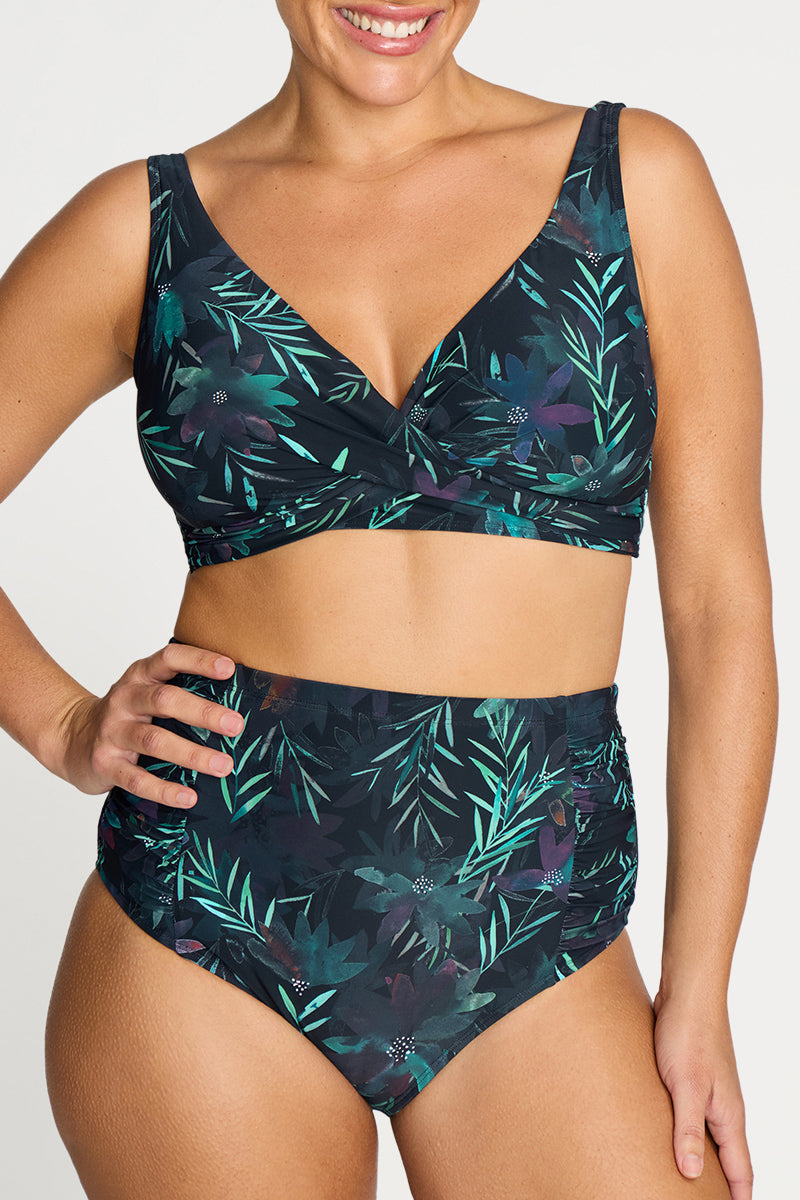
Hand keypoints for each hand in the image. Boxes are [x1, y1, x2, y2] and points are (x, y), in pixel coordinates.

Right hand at [55, 641, 244, 806]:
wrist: (70, 738)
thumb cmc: (127, 714)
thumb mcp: (147, 692)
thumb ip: (182, 689)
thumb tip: (241, 700)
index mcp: (140, 676)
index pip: (169, 659)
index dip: (198, 661)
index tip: (229, 669)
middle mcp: (125, 699)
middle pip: (164, 699)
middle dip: (202, 712)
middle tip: (235, 725)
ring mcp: (112, 731)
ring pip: (154, 740)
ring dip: (191, 754)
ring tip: (224, 766)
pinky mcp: (104, 763)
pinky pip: (136, 779)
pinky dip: (164, 790)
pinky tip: (189, 797)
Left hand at [653, 985, 752, 1198]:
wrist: (686, 992)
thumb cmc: (688, 1034)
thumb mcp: (685, 1087)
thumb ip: (689, 1131)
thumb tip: (693, 1174)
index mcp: (729, 1116)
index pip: (741, 1171)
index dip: (738, 1197)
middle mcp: (724, 1107)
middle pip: (728, 1158)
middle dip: (720, 1184)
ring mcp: (710, 1091)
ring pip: (710, 1135)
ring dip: (701, 1157)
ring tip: (683, 1179)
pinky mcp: (693, 1077)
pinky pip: (693, 1114)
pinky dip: (686, 1131)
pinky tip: (667, 1134)